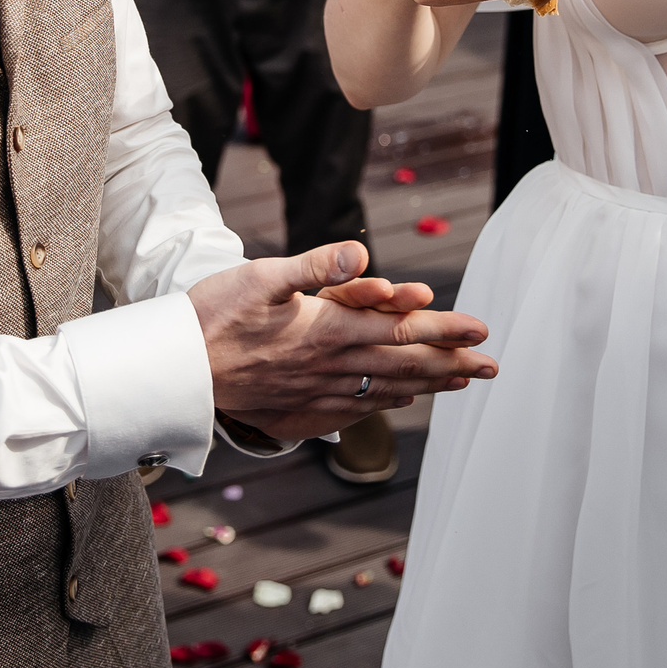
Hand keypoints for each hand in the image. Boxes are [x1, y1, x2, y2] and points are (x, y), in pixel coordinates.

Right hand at [190, 241, 495, 440]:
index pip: (401, 330)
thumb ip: (317, 265)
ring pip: (385, 390)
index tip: (481, 331)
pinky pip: (354, 409)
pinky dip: (385, 404)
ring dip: (427, 387)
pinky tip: (400, 401)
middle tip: (490, 366)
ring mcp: (316, 394)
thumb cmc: (214, 315)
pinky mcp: (299, 412)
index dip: (444, 330)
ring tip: (460, 383)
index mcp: (328, 332)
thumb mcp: (262, 276)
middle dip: (451, 364)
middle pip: (404, 366)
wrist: (175, 372)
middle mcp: (331, 368)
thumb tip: (364, 255)